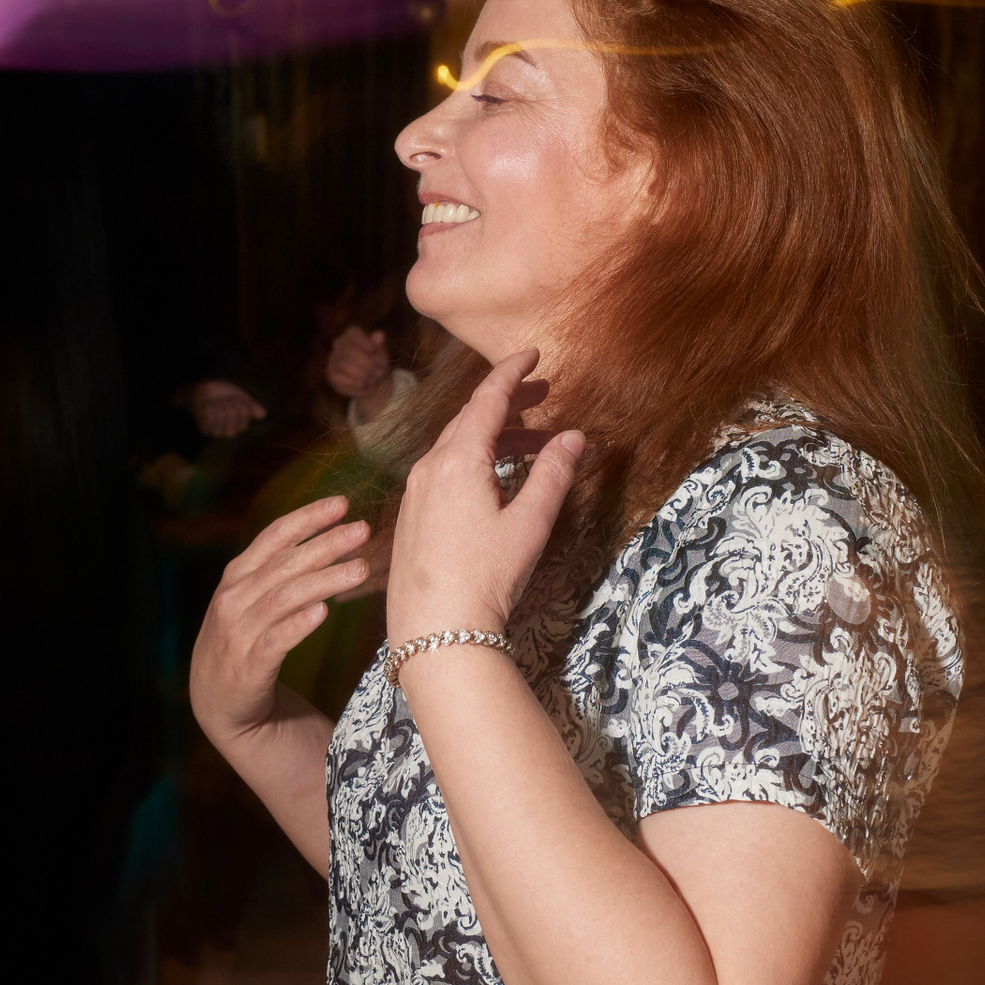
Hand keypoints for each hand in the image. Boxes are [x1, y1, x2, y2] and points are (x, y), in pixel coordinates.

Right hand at [190, 496, 369, 744]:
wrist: (218, 702)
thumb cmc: (245, 642)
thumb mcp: (251, 600)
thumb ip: (279, 572)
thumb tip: (327, 540)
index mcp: (237, 576)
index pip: (274, 537)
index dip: (307, 518)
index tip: (342, 503)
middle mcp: (234, 598)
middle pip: (285, 564)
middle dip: (326, 544)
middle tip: (363, 530)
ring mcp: (239, 632)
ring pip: (285, 598)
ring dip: (324, 580)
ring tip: (361, 569)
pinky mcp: (248, 666)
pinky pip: (276, 640)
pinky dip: (298, 624)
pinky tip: (323, 611)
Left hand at [191, 379, 266, 437]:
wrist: (201, 392)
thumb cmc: (222, 394)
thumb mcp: (239, 397)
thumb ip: (251, 406)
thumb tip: (264, 414)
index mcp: (240, 425)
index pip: (246, 413)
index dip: (240, 402)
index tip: (235, 399)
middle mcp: (230, 431)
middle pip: (234, 412)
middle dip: (229, 401)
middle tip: (224, 400)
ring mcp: (217, 432)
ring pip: (223, 413)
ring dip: (218, 403)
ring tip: (215, 403)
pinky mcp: (205, 429)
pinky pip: (211, 415)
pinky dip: (209, 406)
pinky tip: (207, 407)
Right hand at [326, 326, 391, 400]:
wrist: (372, 383)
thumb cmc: (377, 364)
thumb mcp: (381, 354)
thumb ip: (379, 345)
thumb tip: (380, 334)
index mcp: (352, 335)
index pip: (353, 332)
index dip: (362, 340)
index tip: (372, 350)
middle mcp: (339, 344)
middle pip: (350, 350)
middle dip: (367, 363)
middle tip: (378, 372)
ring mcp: (333, 358)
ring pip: (344, 364)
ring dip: (361, 374)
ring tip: (372, 380)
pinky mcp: (331, 374)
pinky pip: (339, 377)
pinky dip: (353, 382)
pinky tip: (362, 384)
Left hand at [385, 349, 583, 643]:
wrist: (436, 631)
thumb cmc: (485, 577)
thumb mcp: (529, 525)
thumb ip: (552, 475)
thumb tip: (573, 437)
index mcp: (457, 461)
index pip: (486, 399)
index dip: (511, 372)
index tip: (532, 353)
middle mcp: (429, 468)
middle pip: (470, 420)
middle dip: (506, 403)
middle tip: (541, 394)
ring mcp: (415, 494)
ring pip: (456, 448)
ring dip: (494, 438)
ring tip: (533, 445)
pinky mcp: (410, 518)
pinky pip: (443, 472)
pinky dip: (474, 462)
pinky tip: (495, 481)